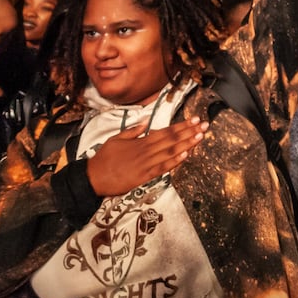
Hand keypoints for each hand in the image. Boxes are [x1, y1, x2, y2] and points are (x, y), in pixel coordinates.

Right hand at [85, 118, 208, 195]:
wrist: (93, 177)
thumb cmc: (104, 158)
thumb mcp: (116, 139)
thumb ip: (132, 131)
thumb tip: (145, 122)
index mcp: (140, 141)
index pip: (165, 131)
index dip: (181, 126)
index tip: (194, 120)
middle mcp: (146, 150)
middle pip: (172, 140)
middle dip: (189, 132)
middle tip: (205, 125)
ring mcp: (146, 163)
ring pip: (170, 152)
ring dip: (187, 144)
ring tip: (201, 137)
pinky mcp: (144, 177)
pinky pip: (162, 168)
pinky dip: (175, 161)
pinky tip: (186, 155)